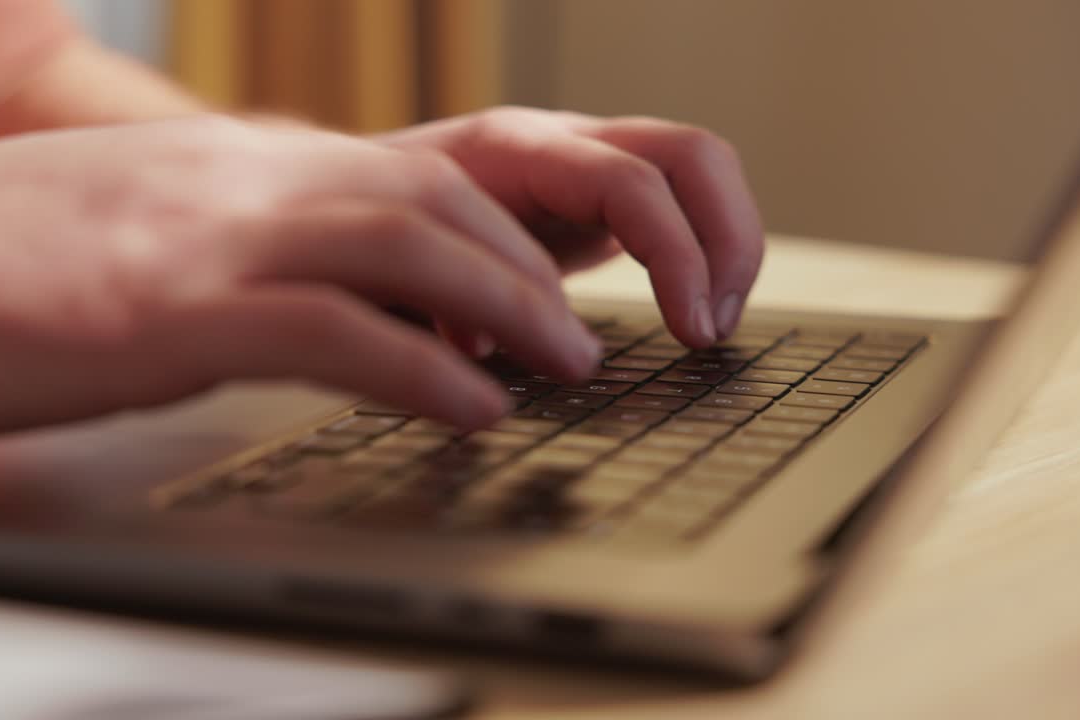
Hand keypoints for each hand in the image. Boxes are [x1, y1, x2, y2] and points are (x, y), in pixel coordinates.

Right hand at [0, 116, 600, 436]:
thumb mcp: (145, 244)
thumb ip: (238, 257)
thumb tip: (313, 303)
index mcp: (236, 170)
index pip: (406, 173)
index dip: (494, 233)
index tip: (534, 296)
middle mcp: (237, 184)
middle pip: (433, 194)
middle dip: (526, 262)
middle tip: (574, 334)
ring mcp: (204, 238)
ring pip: (404, 242)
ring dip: (507, 304)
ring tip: (562, 364)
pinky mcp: (163, 311)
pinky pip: (329, 329)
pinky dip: (422, 367)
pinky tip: (472, 409)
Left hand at [376, 107, 764, 345]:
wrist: (351, 200)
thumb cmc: (369, 232)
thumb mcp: (395, 266)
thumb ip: (438, 299)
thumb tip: (486, 341)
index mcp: (513, 151)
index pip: (631, 182)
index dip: (676, 256)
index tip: (689, 330)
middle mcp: (561, 144)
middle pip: (692, 155)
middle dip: (726, 243)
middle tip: (713, 329)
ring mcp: (584, 164)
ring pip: (699, 170)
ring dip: (727, 246)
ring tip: (713, 323)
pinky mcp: (594, 196)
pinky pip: (679, 202)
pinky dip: (703, 253)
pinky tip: (692, 309)